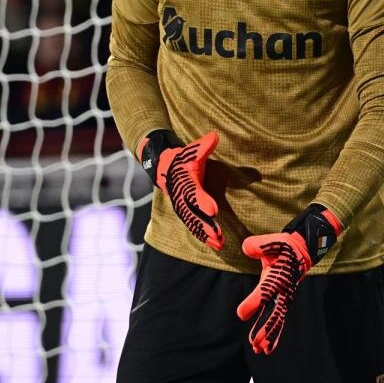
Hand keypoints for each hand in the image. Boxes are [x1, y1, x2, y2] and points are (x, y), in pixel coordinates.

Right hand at [137, 130, 222, 249]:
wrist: (164, 168)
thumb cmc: (183, 158)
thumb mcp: (193, 151)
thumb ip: (204, 146)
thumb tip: (214, 136)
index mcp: (185, 182)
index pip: (194, 193)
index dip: (203, 201)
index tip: (214, 210)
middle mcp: (182, 197)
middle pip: (193, 213)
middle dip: (205, 225)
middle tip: (218, 235)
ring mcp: (182, 207)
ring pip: (193, 223)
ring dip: (205, 234)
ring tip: (219, 244)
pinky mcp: (185, 212)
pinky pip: (193, 226)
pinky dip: (203, 236)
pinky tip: (216, 246)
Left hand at [236, 203, 342, 354]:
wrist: (301, 252)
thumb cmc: (284, 247)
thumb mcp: (273, 242)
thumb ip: (259, 245)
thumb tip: (246, 248)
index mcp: (278, 277)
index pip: (264, 292)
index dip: (253, 303)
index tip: (241, 314)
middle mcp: (283, 291)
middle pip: (275, 313)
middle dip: (265, 329)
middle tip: (255, 343)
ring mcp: (285, 297)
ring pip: (277, 320)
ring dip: (269, 335)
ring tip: (258, 350)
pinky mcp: (284, 301)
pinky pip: (279, 320)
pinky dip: (273, 334)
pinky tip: (266, 348)